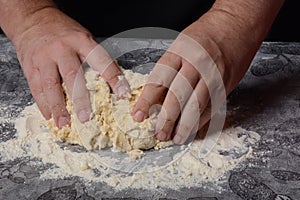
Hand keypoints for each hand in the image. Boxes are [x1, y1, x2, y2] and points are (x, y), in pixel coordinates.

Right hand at [12, 7, 130, 127]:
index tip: (123, 93)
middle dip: (80, 99)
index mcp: (81, 41)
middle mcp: (62, 49)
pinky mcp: (30, 67)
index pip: (101, 61)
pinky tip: (50, 116)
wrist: (33, 20)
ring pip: (50, 85)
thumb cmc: (64, 33)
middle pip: (72, 75)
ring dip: (58, 107)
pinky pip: (36, 88)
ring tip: (64, 123)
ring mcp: (44, 58)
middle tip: (86, 117)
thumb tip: (114, 82)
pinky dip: (43, 104)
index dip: (113, 78)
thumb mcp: (84, 38)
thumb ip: (96, 59)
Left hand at [131, 0, 283, 143]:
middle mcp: (196, 64)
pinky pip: (212, 106)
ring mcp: (213, 75)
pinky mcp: (226, 84)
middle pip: (178, 96)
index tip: (138, 115)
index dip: (147, 101)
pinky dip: (201, 120)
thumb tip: (156, 97)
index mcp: (179, 52)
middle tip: (159, 134)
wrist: (236, 25)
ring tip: (176, 138)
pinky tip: (193, 129)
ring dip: (185, 125)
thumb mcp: (180, 45)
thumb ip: (170, 70)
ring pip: (196, 105)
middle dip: (167, 118)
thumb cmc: (205, 35)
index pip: (159, 80)